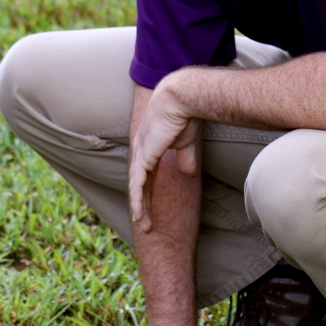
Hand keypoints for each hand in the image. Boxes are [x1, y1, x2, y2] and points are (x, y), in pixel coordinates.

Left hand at [129, 76, 200, 230]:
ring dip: (140, 208)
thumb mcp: (186, 143)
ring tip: (144, 225)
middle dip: (142, 206)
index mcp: (150, 148)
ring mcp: (140, 154)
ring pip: (136, 188)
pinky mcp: (144, 156)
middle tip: (147, 225)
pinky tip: (139, 213)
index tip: (152, 209)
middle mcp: (141, 152)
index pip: (146, 176)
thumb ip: (186, 159)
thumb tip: (188, 175)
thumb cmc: (185, 115)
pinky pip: (138, 184)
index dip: (148, 193)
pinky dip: (138, 200)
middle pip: (139, 185)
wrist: (181, 99)